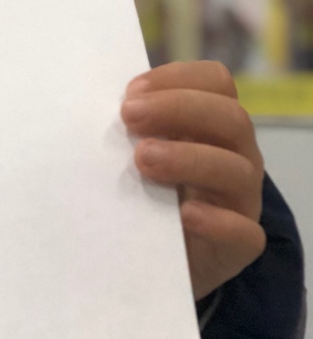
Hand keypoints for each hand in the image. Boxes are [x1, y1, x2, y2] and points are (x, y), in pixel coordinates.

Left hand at [122, 62, 266, 301]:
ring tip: (142, 160)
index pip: (215, 82)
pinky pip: (244, 233)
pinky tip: (183, 215)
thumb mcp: (136, 153)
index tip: (130, 94)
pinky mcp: (238, 248)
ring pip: (238, 171)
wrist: (154, 260)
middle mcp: (236, 156)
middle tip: (129, 118)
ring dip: (189, 158)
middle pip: (231, 118)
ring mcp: (242, 201)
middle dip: (178, 110)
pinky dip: (216, 222)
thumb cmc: (143, 193)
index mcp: (213, 124)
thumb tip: (94, 106)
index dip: (176, 79)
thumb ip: (130, 129)